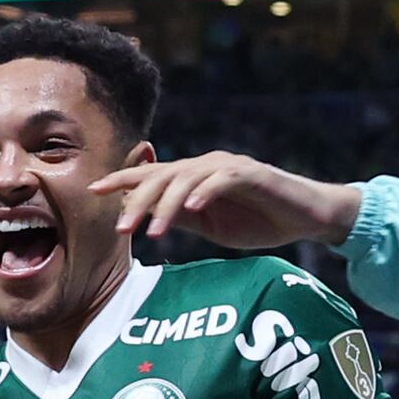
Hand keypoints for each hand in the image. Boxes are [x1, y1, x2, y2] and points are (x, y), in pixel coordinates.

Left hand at [91, 151, 363, 252]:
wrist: (305, 216)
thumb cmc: (258, 219)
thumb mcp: (210, 225)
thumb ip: (181, 217)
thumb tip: (145, 219)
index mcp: (193, 178)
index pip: (151, 175)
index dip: (122, 181)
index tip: (93, 191)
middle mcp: (206, 166)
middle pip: (163, 176)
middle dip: (138, 201)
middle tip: (121, 230)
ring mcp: (229, 167)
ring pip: (187, 180)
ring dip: (167, 206)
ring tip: (154, 232)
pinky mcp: (252, 174)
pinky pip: (223, 180)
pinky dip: (206, 192)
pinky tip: (192, 208)